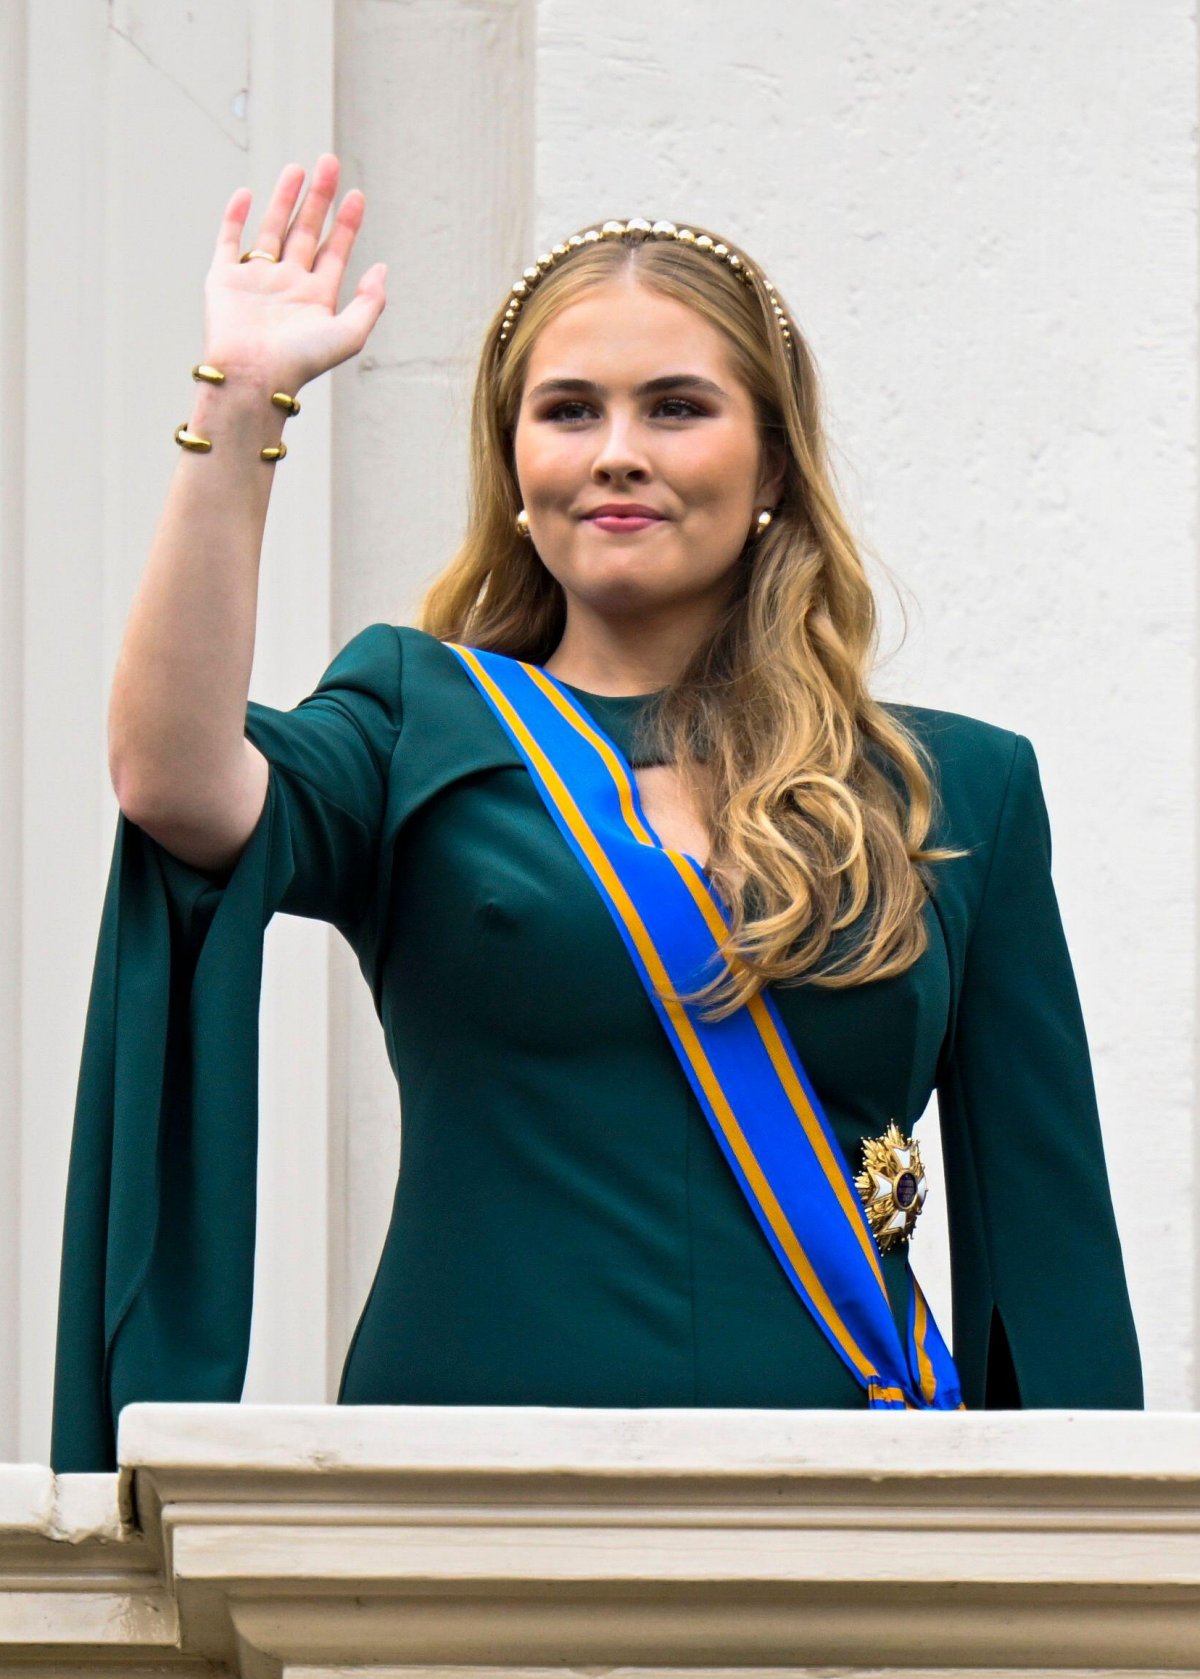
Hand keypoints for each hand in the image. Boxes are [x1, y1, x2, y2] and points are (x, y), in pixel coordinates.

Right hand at [202, 153, 385, 391]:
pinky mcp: (223, 279)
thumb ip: (370, 303)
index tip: (357, 195)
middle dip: (319, 199)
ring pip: (272, 230)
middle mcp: (287, 286)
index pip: (335, 252)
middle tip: (329, 162)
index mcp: (315, 298)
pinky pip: (228, 241)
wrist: (253, 376)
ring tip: (298, 169)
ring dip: (285, 199)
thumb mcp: (349, 335)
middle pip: (306, 232)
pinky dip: (235, 217)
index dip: (347, 223)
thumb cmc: (301, 361)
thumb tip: (382, 269)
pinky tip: (247, 195)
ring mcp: (255, 281)